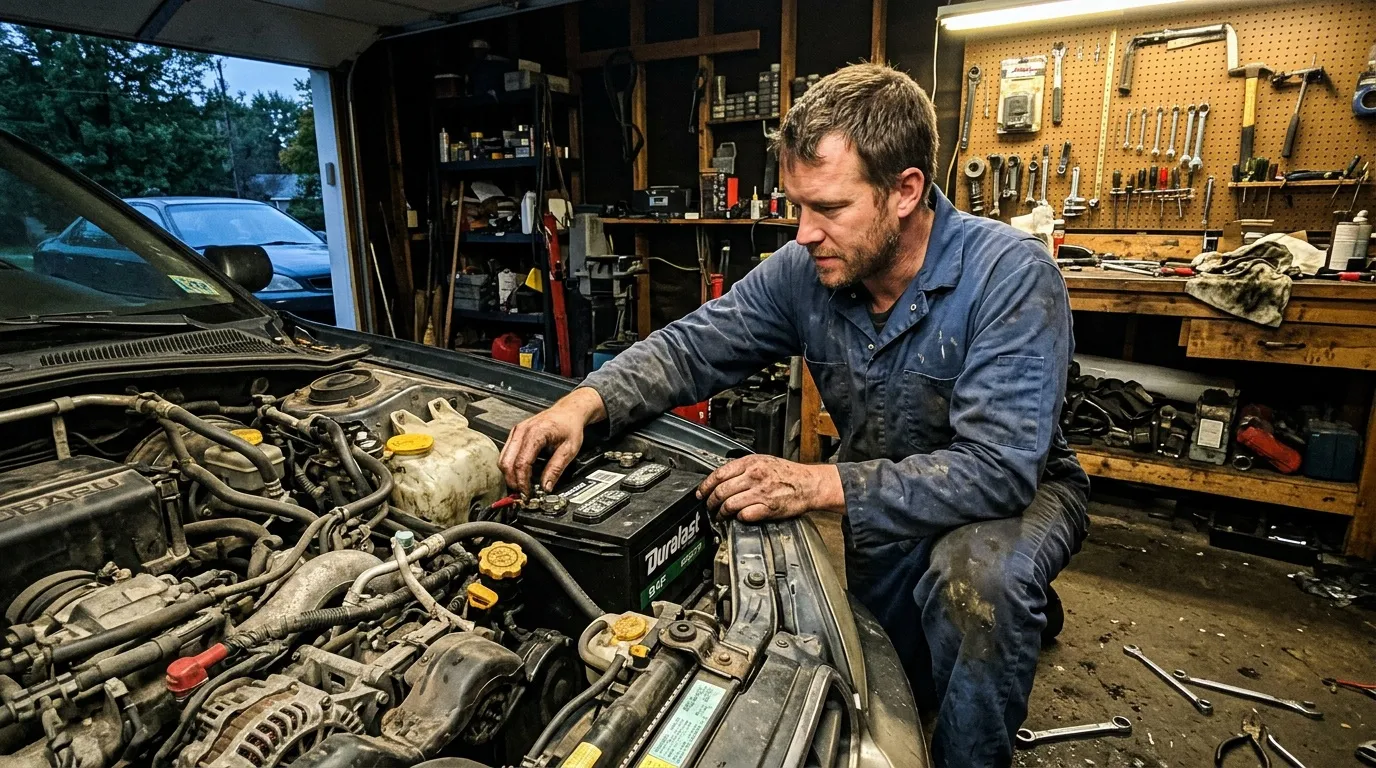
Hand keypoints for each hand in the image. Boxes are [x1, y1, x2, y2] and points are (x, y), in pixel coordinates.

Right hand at [499, 388, 606, 493]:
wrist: (568, 412)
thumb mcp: (569, 450)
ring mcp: (516, 431)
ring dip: (510, 475)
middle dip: (513, 481)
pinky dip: (510, 466)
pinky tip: (521, 473)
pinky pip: (506, 453)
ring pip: (503, 459)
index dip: (523, 481)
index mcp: (535, 433)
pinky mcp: (515, 434)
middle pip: (506, 462)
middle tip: (523, 493)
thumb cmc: (569, 426)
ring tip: (523, 485)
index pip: (521, 463)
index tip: (528, 493)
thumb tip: (546, 487)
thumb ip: (556, 469)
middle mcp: (521, 431)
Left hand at [696, 455, 843, 522]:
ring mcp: (760, 493)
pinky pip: (744, 515)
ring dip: (721, 513)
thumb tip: (721, 477)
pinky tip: (738, 518)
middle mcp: (754, 476)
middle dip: (710, 503)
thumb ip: (742, 468)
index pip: (718, 474)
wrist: (809, 484)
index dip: (705, 486)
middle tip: (709, 507)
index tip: (701, 493)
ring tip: (720, 516)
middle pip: (721, 491)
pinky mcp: (768, 508)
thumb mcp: (762, 461)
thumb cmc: (787, 474)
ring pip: (729, 505)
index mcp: (750, 463)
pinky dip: (738, 518)